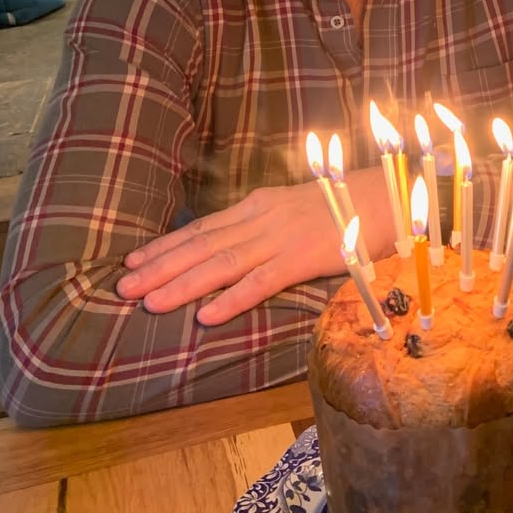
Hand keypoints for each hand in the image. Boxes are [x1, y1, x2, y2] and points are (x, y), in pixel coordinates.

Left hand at [117, 169, 391, 325]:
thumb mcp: (297, 207)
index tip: (134, 262)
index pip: (203, 228)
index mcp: (259, 205)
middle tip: (122, 288)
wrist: (390, 195)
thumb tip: (235, 244)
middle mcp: (263, 219)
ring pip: (222, 265)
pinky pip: (261, 283)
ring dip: (182, 285)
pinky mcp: (304, 258)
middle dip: (160, 268)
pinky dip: (232, 300)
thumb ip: (266, 224)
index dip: (166, 246)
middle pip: (202, 246)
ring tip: (149, 303)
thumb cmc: (347, 206)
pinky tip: (206, 317)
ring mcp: (282, 238)